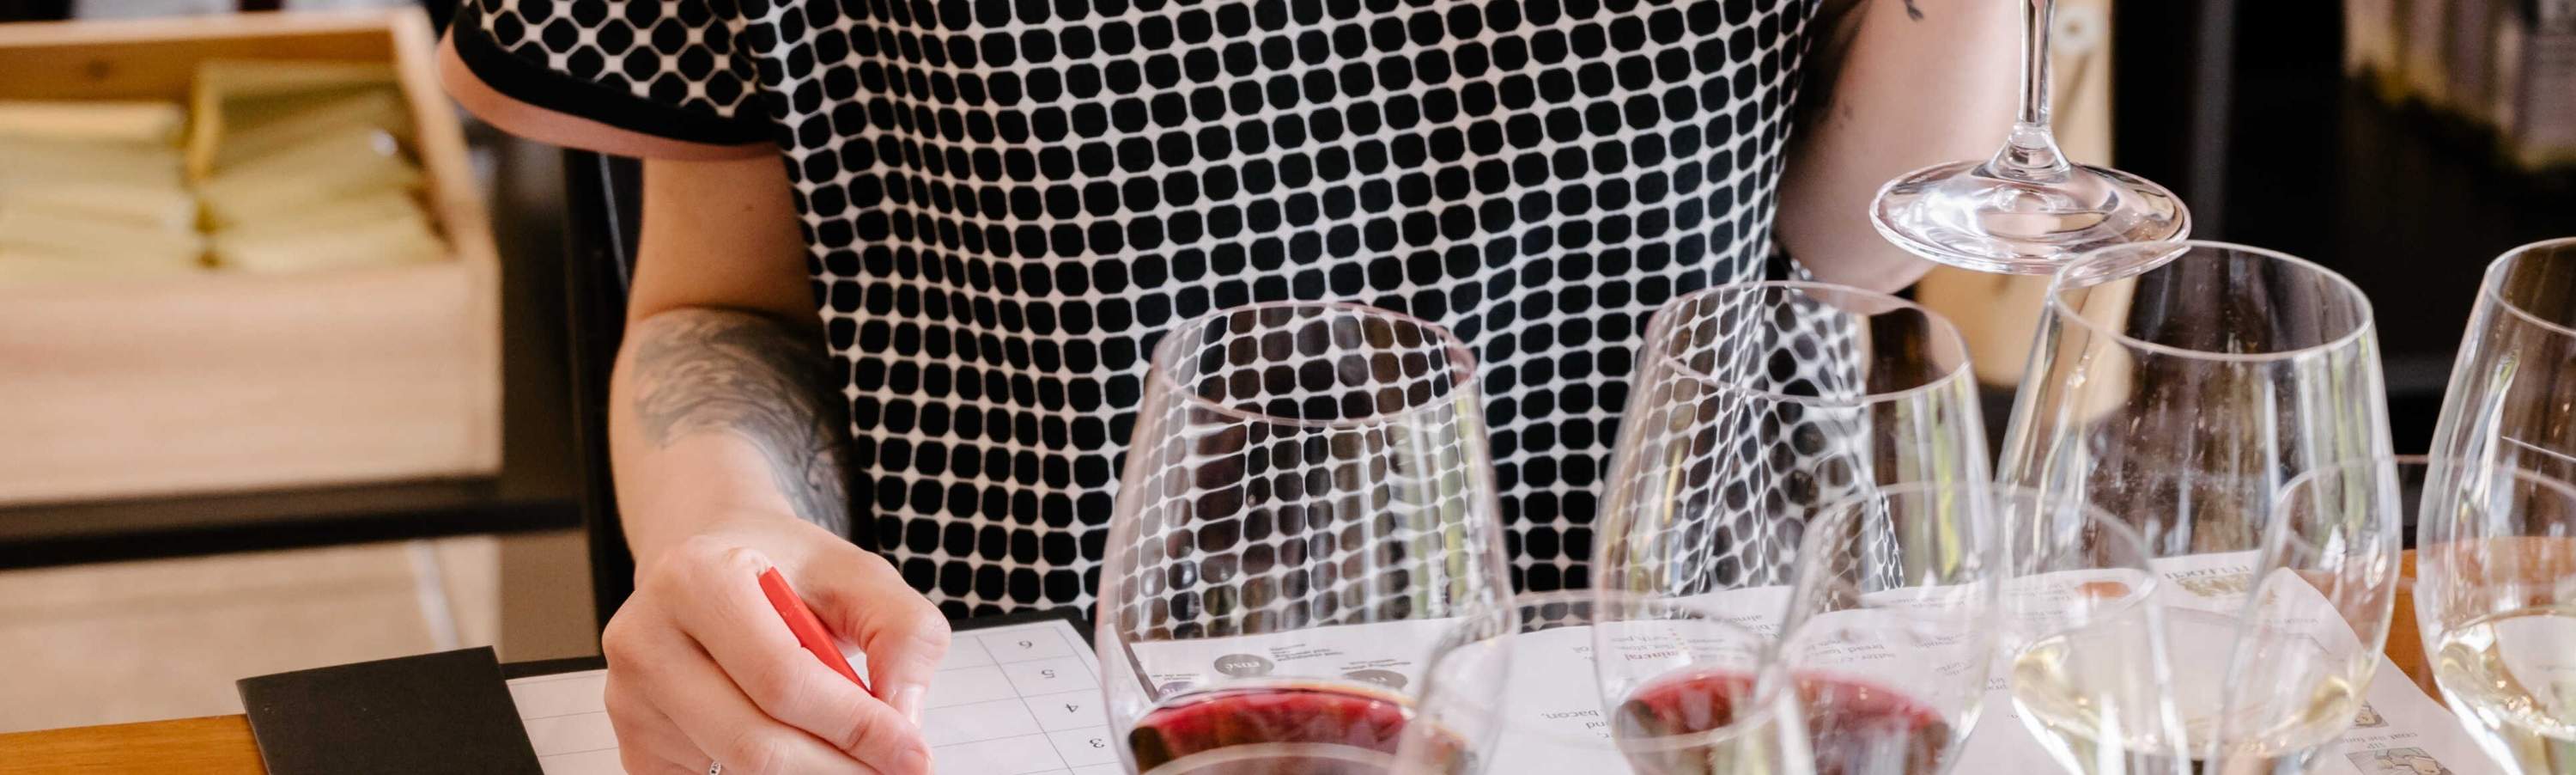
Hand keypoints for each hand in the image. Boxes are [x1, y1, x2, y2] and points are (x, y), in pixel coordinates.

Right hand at [602, 514, 948, 774]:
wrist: (711, 561)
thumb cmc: (784, 568)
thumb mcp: (858, 574)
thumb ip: (903, 631)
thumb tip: (902, 717)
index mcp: (695, 579)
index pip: (782, 679)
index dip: (856, 727)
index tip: (913, 754)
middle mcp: (645, 638)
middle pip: (754, 742)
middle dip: (838, 769)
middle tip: (892, 772)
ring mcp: (629, 698)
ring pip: (736, 770)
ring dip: (809, 772)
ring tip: (848, 750)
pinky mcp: (634, 743)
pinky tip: (799, 750)